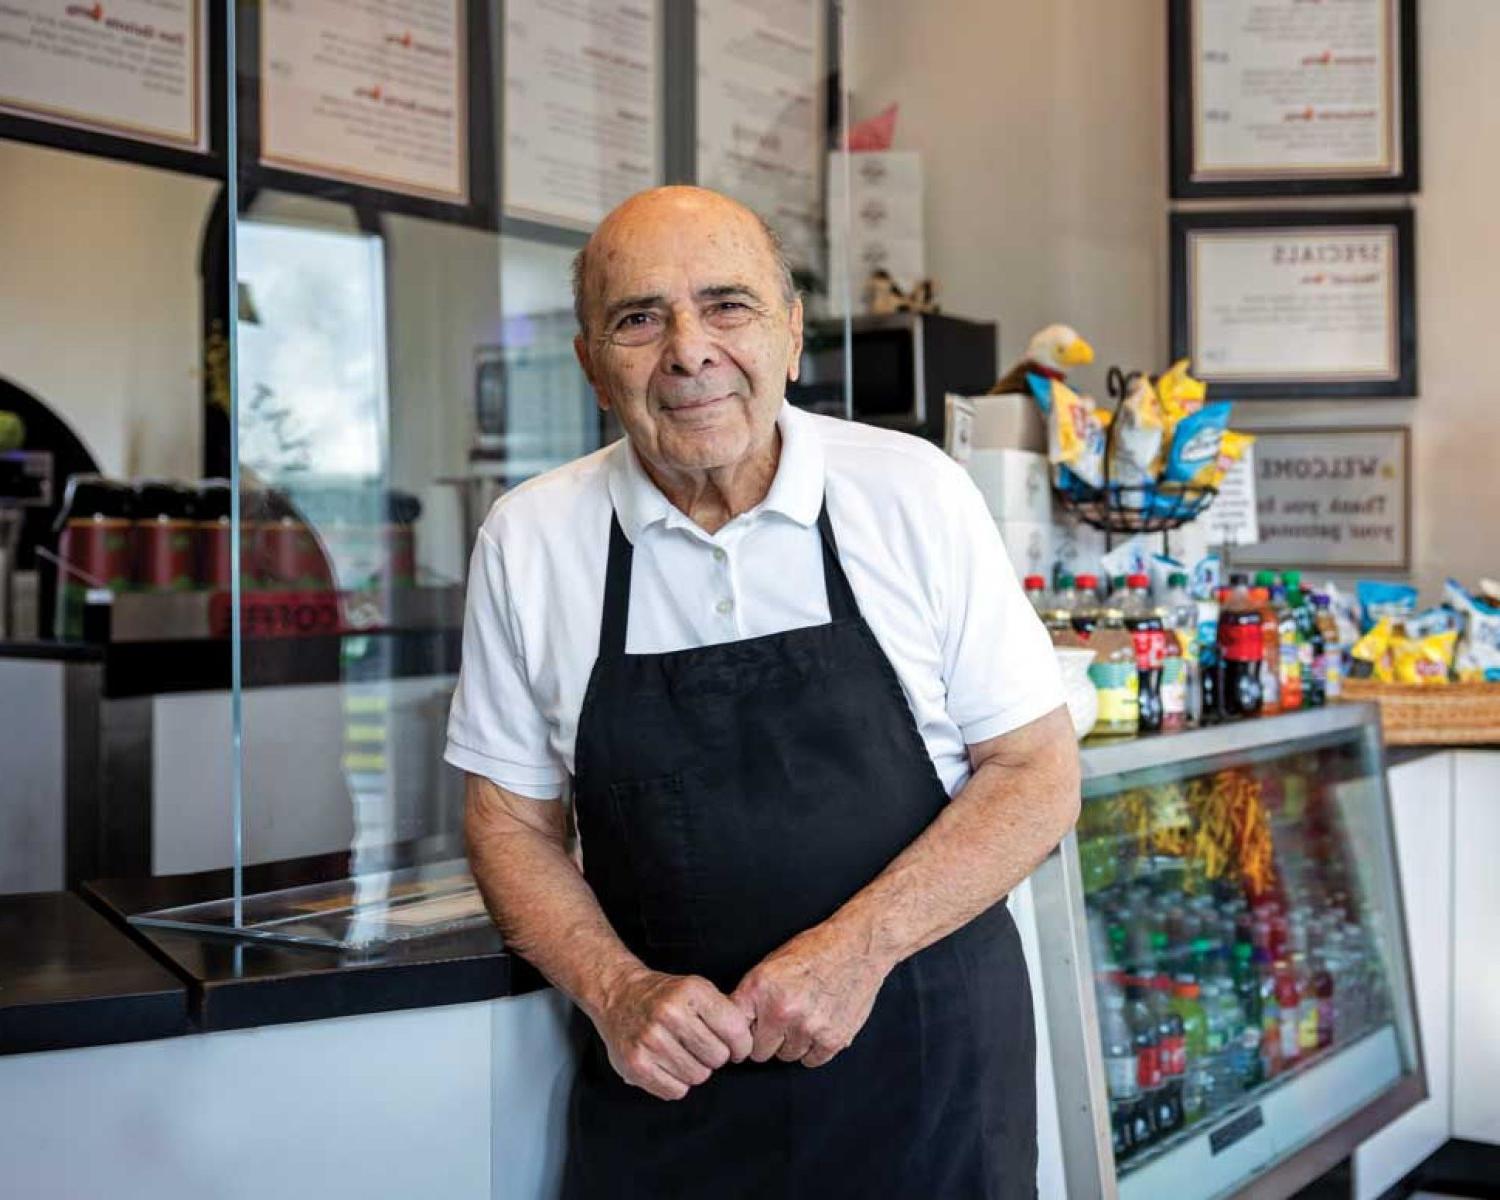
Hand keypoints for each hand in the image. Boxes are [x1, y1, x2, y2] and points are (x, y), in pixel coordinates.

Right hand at [590, 967, 753, 1100]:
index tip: (736, 1046)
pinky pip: (675, 1091)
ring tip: (681, 1053)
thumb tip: (748, 1043)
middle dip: (715, 1056)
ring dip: (694, 1070)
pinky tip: (666, 1064)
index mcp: (691, 991)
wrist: (619, 995)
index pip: (735, 1031)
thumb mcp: (696, 989)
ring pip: (698, 1077)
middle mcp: (670, 1013)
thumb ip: (723, 1011)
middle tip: (701, 1047)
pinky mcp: (636, 1064)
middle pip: (718, 1058)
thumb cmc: (664, 996)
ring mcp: (650, 1040)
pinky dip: (675, 1082)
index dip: (741, 1044)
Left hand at [731, 924, 890, 1068]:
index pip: (735, 1032)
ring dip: (792, 1043)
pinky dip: (814, 1048)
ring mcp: (808, 1027)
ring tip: (805, 1016)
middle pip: (759, 1052)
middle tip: (782, 1021)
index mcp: (760, 989)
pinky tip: (819, 1024)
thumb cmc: (813, 951)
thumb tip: (730, 1026)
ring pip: (786, 1056)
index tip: (747, 1033)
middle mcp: (782, 1010)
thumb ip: (750, 996)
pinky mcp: (833, 1039)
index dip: (741, 1032)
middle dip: (768, 1039)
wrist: (856, 946)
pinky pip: (811, 1061)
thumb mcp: (770, 964)